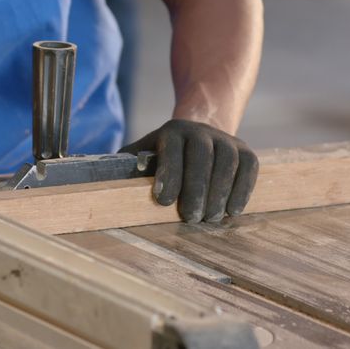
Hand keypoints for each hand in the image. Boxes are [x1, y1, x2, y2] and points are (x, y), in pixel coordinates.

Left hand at [120, 119, 257, 223]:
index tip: (164, 201)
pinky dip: (242, 190)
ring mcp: (226, 140)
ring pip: (227, 162)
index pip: (171, 149)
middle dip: (196, 188)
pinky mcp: (246, 151)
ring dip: (220, 192)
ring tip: (211, 218)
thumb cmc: (165, 156)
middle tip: (192, 218)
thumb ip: (128, 168)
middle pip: (201, 156)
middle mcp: (200, 131)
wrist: (201, 133)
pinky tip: (232, 211)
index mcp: (172, 132)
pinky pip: (248, 168)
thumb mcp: (143, 155)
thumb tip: (102, 186)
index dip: (169, 174)